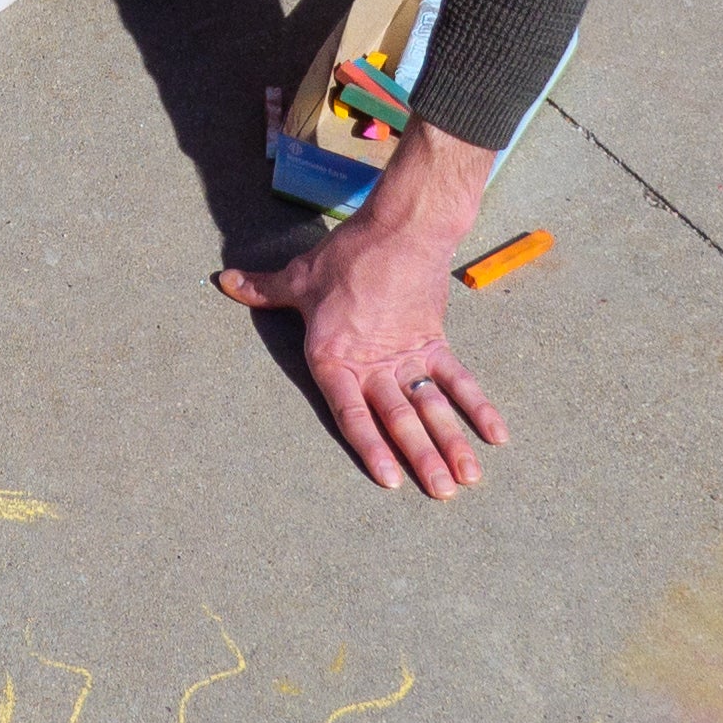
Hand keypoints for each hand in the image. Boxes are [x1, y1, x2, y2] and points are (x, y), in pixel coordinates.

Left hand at [217, 203, 504, 497]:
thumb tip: (225, 282)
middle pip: (400, 418)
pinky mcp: (434, 342)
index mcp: (335, 356)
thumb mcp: (299, 276)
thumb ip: (263, 289)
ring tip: (468, 478)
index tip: (390, 479)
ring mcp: (407, 355)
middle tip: (442, 495)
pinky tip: (496, 436)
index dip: (371, 446)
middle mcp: (373, 364)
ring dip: (453, 443)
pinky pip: (459, 380)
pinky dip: (478, 407)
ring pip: (432, 407)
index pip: (351, 412)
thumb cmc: (347, 254)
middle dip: (423, 458)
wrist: (401, 228)